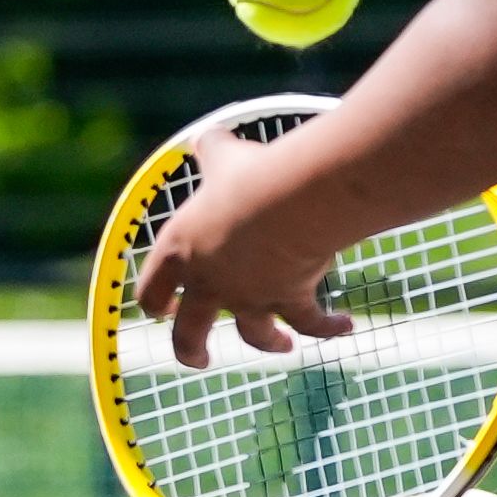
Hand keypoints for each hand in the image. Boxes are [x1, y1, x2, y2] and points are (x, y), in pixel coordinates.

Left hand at [123, 140, 353, 367]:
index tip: (159, 311)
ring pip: (254, 335)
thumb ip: (212, 151)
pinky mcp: (289, 300)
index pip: (151, 287)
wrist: (288, 200)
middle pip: (189, 333)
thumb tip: (208, 136)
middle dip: (191, 351)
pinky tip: (346, 325)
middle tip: (198, 360)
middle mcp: (210, 282)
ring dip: (268, 343)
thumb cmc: (249, 175)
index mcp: (181, 250)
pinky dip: (328, 326)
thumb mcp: (224, 157)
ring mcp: (249, 297)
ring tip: (281, 346)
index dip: (153, 301)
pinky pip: (310, 322)